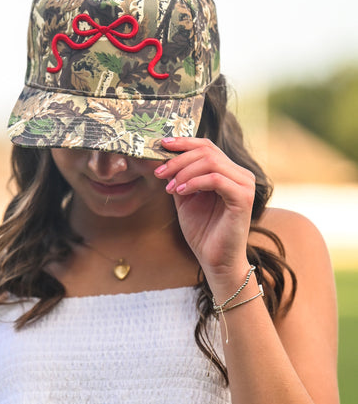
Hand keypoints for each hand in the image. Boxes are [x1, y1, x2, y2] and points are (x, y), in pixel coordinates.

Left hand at [154, 137, 254, 283]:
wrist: (216, 261)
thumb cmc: (203, 231)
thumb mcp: (185, 198)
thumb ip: (179, 177)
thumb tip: (164, 157)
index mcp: (229, 172)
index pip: (207, 146)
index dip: (184, 142)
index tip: (162, 145)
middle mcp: (240, 175)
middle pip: (207, 150)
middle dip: (178, 159)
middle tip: (159, 172)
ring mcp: (244, 185)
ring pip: (211, 162)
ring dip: (184, 172)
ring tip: (169, 187)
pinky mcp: (243, 198)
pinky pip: (216, 179)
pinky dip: (194, 182)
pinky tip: (180, 191)